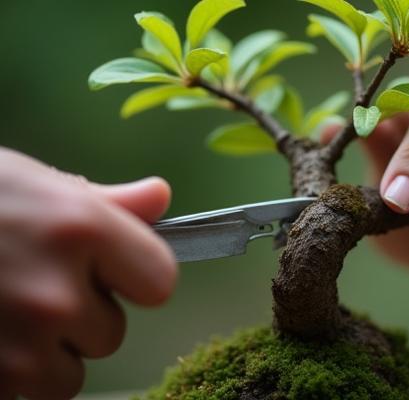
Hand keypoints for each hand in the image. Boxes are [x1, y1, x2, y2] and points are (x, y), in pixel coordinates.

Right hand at [0, 148, 176, 398]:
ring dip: (43, 356)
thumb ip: (106, 201)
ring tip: (0, 313)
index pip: (160, 281)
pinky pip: (22, 396)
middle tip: (29, 285)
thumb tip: (161, 197)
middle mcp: (55, 292)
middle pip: (110, 333)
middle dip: (79, 316)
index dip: (137, 278)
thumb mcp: (32, 184)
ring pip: (67, 377)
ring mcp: (15, 346)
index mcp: (80, 228)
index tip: (112, 271)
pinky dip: (6, 377)